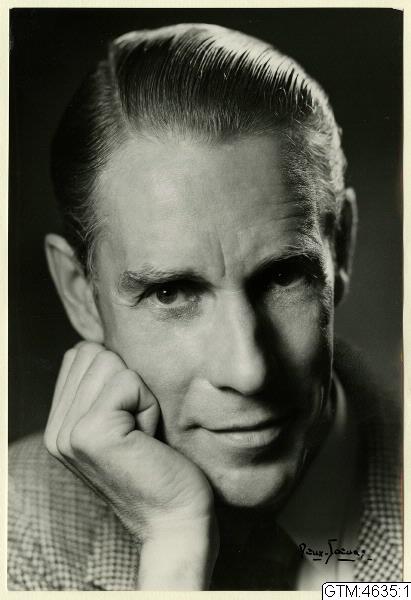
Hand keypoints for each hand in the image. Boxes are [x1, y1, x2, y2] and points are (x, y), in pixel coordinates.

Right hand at [44, 342, 217, 587]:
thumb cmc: (161, 466)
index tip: (130, 421)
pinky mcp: (91, 433)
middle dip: (130, 384)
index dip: (119, 376)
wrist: (176, 519)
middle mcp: (55, 430)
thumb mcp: (122, 421)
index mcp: (59, 425)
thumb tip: (104, 343)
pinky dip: (148, 404)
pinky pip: (129, 381)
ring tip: (142, 435)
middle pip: (95, 353)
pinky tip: (147, 438)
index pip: (81, 354)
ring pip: (112, 363)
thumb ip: (101, 387)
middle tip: (138, 430)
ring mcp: (69, 432)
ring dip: (140, 395)